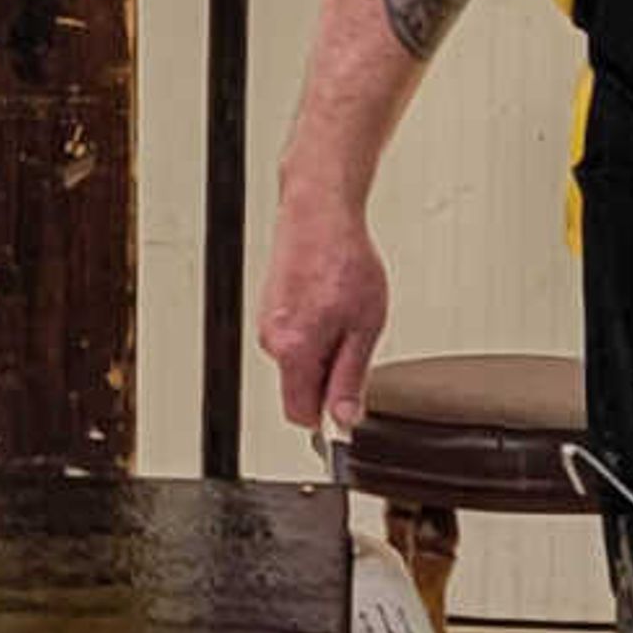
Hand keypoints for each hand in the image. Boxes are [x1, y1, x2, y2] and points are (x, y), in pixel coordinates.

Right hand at [258, 189, 387, 438]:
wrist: (319, 213)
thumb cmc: (344, 261)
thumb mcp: (365, 327)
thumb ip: (351, 378)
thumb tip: (345, 419)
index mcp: (293, 350)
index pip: (301, 414)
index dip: (328, 414)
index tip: (349, 402)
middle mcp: (271, 341)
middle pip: (299, 387)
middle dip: (328, 377)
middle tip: (355, 339)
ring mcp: (267, 324)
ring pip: (298, 362)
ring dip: (324, 350)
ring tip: (344, 312)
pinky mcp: (269, 309)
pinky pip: (293, 339)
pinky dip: (314, 331)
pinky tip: (331, 301)